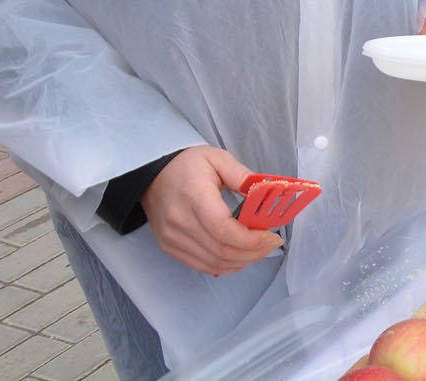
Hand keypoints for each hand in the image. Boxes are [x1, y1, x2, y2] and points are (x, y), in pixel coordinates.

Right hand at [141, 146, 281, 275]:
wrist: (153, 175)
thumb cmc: (187, 165)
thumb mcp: (218, 158)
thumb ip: (244, 177)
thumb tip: (268, 193)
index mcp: (194, 196)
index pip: (223, 229)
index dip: (251, 239)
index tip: (271, 235)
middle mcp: (180, 221)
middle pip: (221, 250)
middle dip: (253, 252)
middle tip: (272, 242)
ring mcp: (173, 238)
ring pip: (214, 262)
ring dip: (243, 261)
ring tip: (261, 249)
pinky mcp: (170, 247)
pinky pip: (202, 265)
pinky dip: (226, 265)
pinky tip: (241, 256)